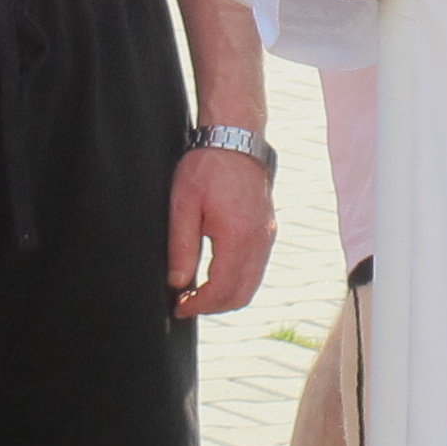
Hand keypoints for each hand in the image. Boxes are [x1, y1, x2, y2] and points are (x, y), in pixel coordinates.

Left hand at [167, 142, 277, 317]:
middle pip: (242, 295)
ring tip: (198, 290)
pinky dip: (238, 280)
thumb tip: (179, 282)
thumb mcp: (183, 205)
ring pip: (252, 285)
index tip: (180, 306)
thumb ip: (181, 247)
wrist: (236, 138)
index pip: (222, 290)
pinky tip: (216, 272)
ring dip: (226, 295)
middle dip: (213, 307)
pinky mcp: (268, 230)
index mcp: (238, 236)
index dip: (199, 305)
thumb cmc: (207, 166)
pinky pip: (256, 269)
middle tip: (187, 302)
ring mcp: (267, 236)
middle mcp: (259, 241)